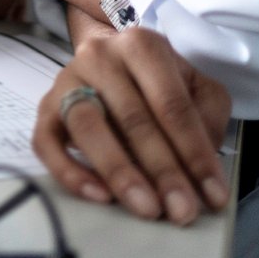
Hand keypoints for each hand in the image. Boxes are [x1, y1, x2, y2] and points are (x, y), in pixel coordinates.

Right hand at [32, 26, 231, 225]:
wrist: (111, 60)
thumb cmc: (159, 81)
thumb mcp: (197, 87)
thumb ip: (207, 117)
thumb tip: (201, 164)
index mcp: (142, 46)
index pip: (172, 104)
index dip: (195, 152)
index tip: (213, 194)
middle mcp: (100, 56)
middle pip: (132, 118)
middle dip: (162, 171)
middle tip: (182, 211)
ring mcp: (67, 80)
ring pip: (88, 126)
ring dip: (120, 172)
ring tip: (146, 208)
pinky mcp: (45, 107)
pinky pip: (46, 141)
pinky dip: (70, 171)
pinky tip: (100, 196)